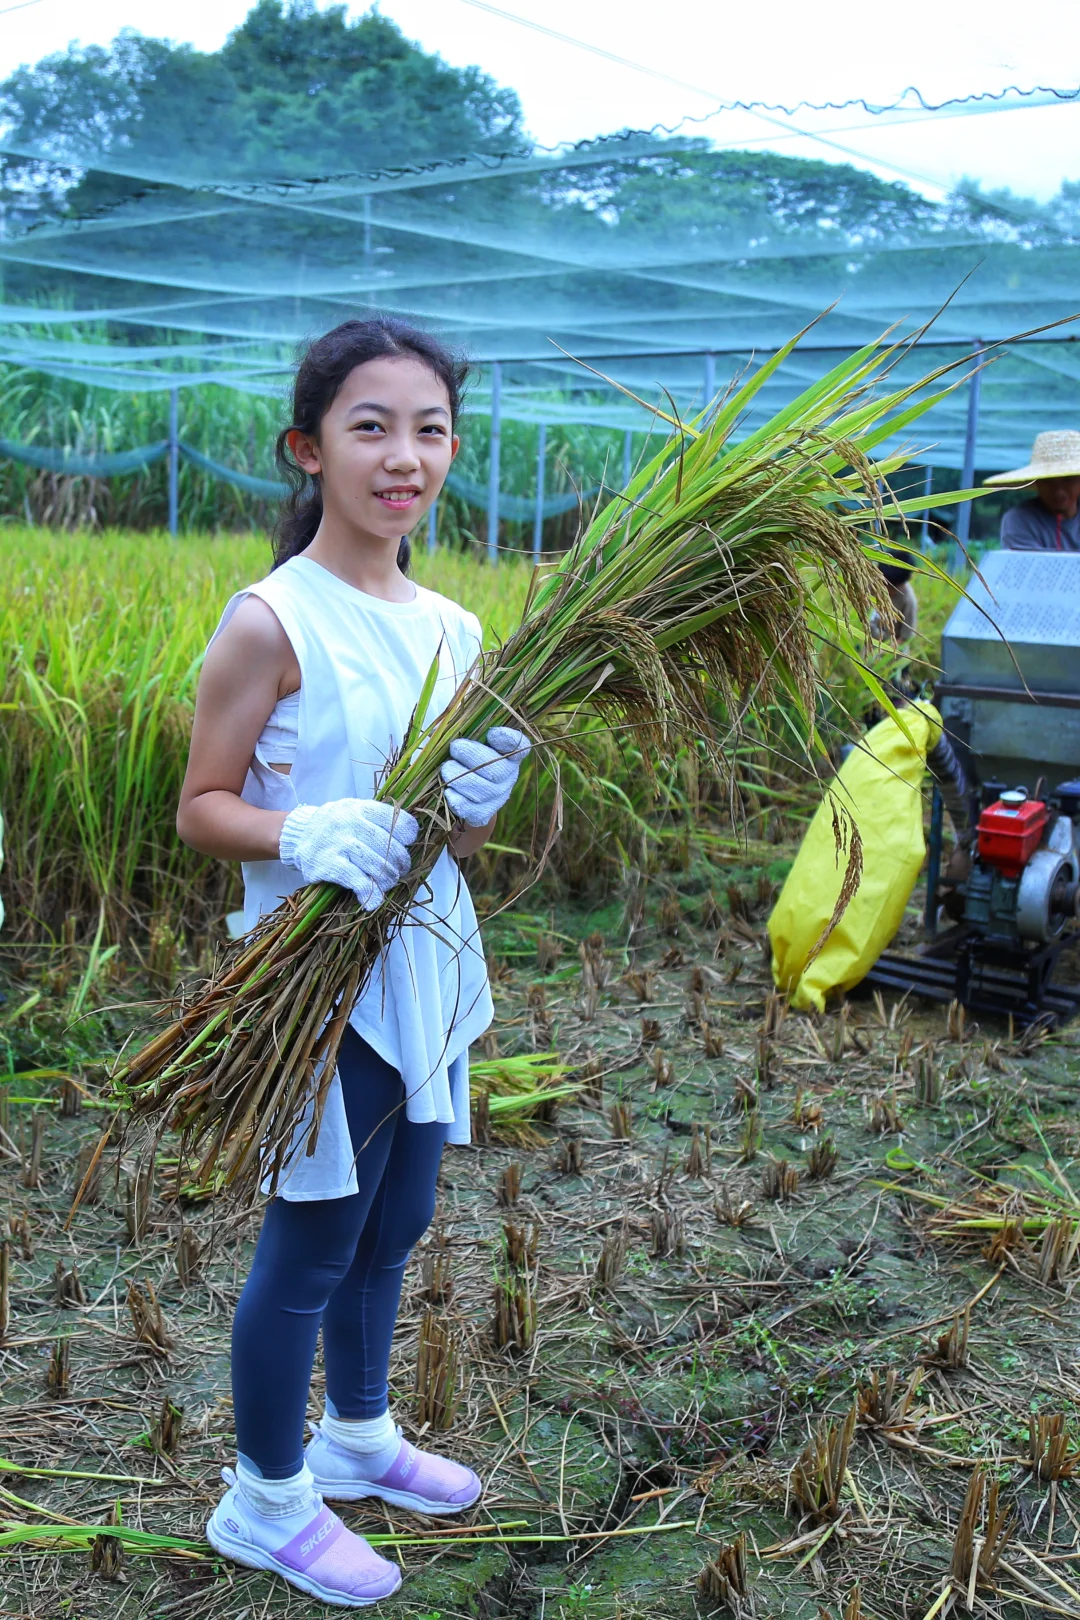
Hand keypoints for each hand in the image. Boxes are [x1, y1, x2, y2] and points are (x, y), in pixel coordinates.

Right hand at [278, 798, 418, 910]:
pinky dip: (369, 892)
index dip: (407, 834)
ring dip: (388, 879)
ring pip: (376, 864)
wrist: (297, 835)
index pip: (393, 818)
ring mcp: (337, 842)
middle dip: (400, 862)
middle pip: (388, 845)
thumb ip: (377, 821)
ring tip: (388, 883)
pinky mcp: (327, 864)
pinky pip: (357, 880)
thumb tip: (408, 840)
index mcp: (358, 808)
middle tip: (400, 870)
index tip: (408, 843)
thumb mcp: (353, 812)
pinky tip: (372, 899)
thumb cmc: (334, 827)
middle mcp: (348, 821)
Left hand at [440, 726, 530, 827]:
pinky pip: (473, 810)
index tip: (491, 733)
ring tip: (446, 769)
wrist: (467, 795)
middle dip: (473, 756)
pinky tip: (449, 792)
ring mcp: (498, 797)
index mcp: (510, 755)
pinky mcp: (484, 814)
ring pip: (483, 790)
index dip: (509, 740)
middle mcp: (509, 776)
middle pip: (496, 769)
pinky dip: (459, 801)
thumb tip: (450, 724)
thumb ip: (470, 732)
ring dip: (461, 778)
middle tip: (455, 747)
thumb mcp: (472, 742)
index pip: (519, 746)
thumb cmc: (467, 759)